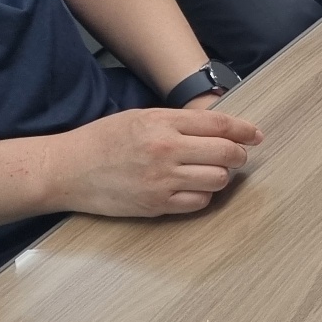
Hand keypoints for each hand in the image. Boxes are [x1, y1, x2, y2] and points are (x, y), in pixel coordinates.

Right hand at [45, 108, 263, 217]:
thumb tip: (219, 128)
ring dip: (221, 176)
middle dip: (238, 155)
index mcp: (162, 122)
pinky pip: (200, 202)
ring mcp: (163, 179)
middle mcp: (166, 149)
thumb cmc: (102, 140)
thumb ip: (179, 122)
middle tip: (236, 156)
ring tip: (209, 171)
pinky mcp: (157, 204)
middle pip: (227, 153)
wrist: (65, 169)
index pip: (219, 124)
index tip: (256, 135)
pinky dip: (204, 195)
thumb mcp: (140, 117)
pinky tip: (192, 187)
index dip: (244, 130)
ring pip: (219, 179)